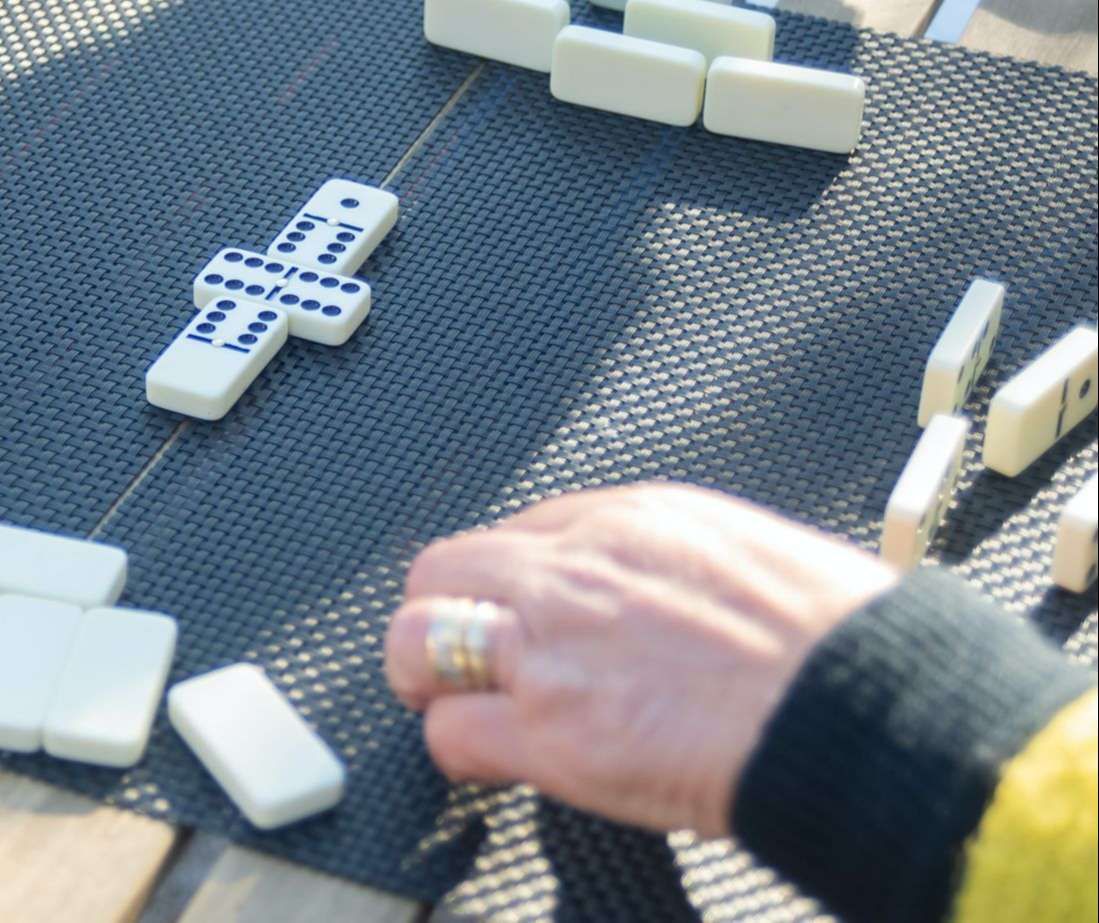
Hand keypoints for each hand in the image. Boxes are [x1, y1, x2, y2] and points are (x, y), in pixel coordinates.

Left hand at [384, 483, 894, 836]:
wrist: (861, 702)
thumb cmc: (830, 632)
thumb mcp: (740, 548)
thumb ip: (668, 561)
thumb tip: (646, 592)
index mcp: (626, 518)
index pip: (517, 532)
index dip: (506, 579)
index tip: (514, 609)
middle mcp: (572, 569)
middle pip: (444, 570)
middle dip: (443, 612)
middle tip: (460, 653)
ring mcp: (550, 648)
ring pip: (417, 638)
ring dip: (428, 672)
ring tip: (454, 700)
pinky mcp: (551, 733)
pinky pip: (452, 734)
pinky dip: (462, 747)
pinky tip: (495, 758)